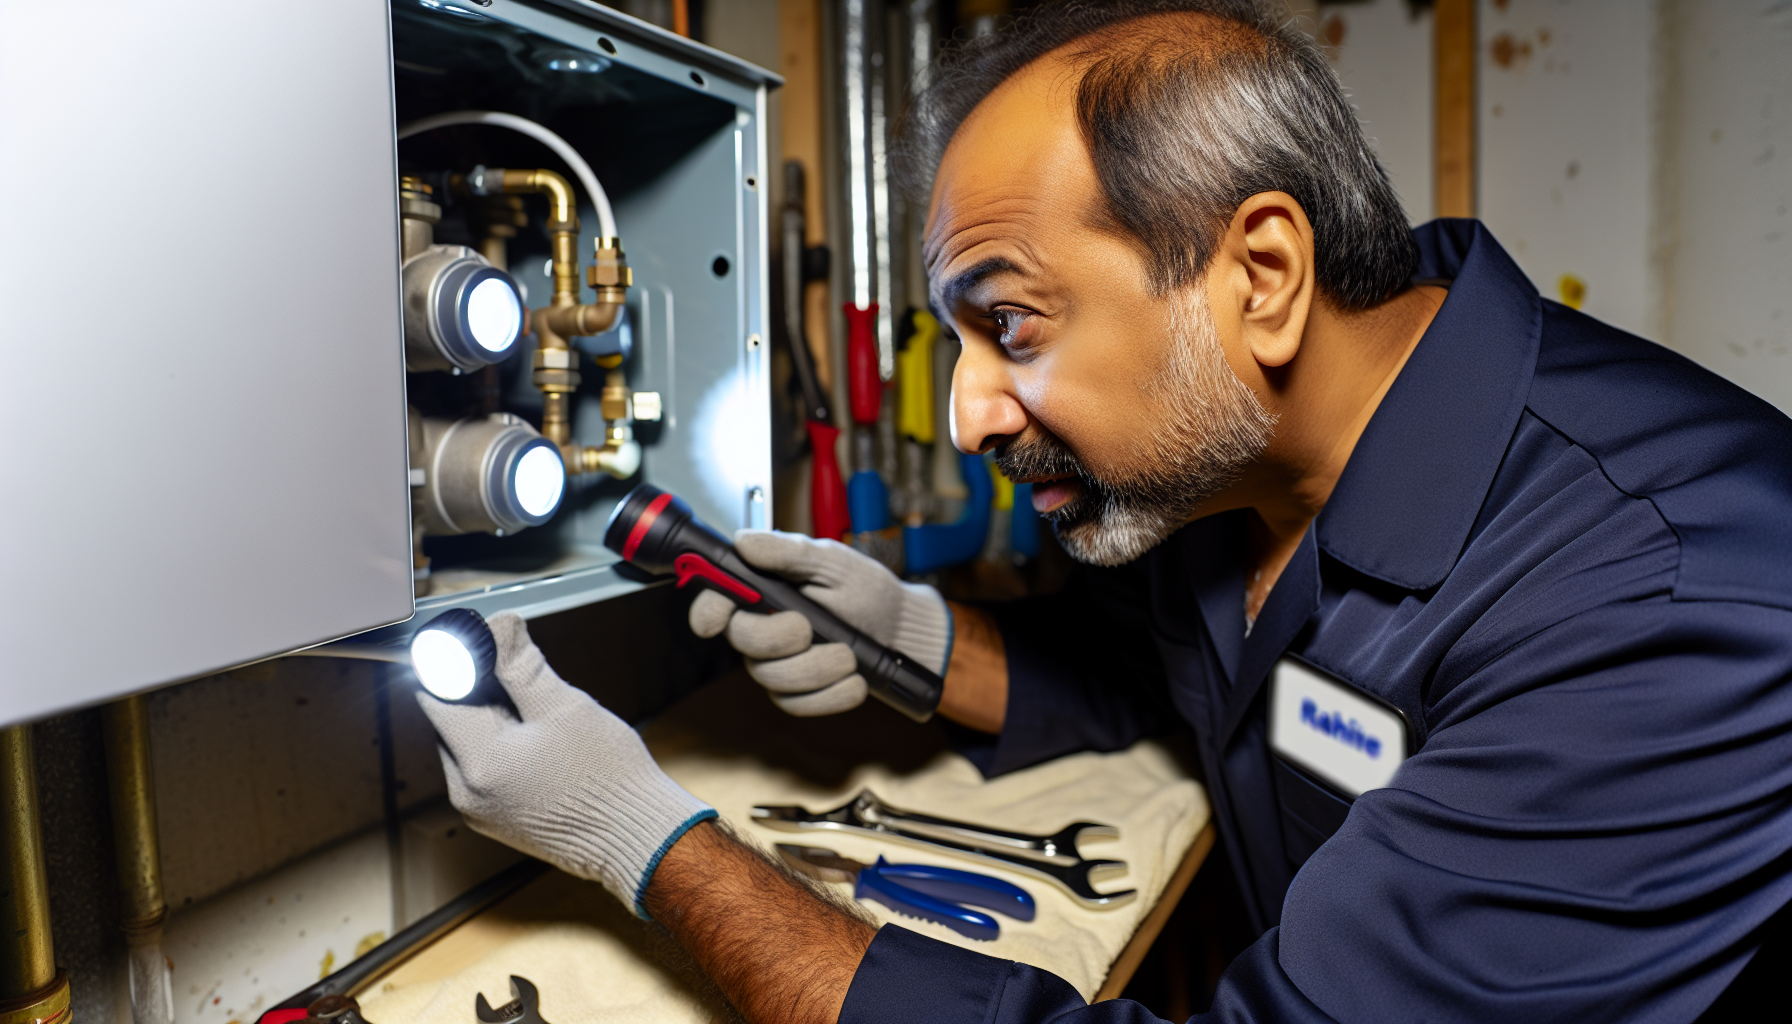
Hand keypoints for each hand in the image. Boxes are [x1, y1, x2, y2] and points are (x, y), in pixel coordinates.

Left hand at [418, 612, 714, 914]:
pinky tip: (544, 747)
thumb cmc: (608, 780)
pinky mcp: (499, 821)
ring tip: (543, 721)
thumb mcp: (564, 707)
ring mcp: (481, 811)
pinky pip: (486, 771)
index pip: (436, 696)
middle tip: (527, 685)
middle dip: (481, 694)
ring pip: (470, 746)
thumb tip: (496, 626)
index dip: (457, 664)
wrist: (639, 839)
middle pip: (451, 722)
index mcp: (478, 763)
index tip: (485, 648)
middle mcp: (467, 794)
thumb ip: (520, 664)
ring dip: (495, 722)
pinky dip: (506, 749)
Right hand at [688, 530, 951, 715]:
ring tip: (849, 654)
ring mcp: (777, 666)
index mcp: (764, 592)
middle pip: (742, 642)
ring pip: (772, 679)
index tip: (714, 619)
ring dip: (816, 668)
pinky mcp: (797, 695)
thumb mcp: (833, 562)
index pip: (716, 602)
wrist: (903, 631)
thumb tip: (743, 540)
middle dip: (777, 638)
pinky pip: (797, 705)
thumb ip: (789, 553)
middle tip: (810, 629)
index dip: (707, 610)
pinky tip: (854, 680)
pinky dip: (830, 694)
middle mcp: (762, 629)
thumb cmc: (866, 590)